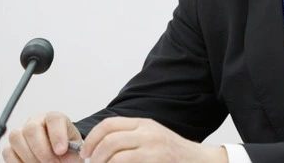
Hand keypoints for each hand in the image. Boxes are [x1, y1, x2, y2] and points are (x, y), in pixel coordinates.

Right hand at [3, 111, 83, 162]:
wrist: (59, 154)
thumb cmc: (66, 149)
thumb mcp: (74, 148)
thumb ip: (71, 150)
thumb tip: (66, 158)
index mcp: (54, 119)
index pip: (54, 119)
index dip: (57, 135)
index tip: (61, 151)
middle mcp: (35, 121)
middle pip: (31, 129)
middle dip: (42, 150)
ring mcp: (21, 132)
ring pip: (17, 138)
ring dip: (30, 157)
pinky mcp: (11, 146)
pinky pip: (8, 152)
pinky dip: (19, 162)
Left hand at [80, 117, 227, 162]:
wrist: (197, 161)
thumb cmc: (173, 153)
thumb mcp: (153, 136)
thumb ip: (131, 136)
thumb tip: (101, 145)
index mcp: (144, 124)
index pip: (109, 125)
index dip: (92, 138)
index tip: (86, 151)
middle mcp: (147, 133)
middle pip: (109, 141)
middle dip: (94, 156)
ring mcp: (151, 149)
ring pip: (115, 156)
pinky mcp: (154, 161)